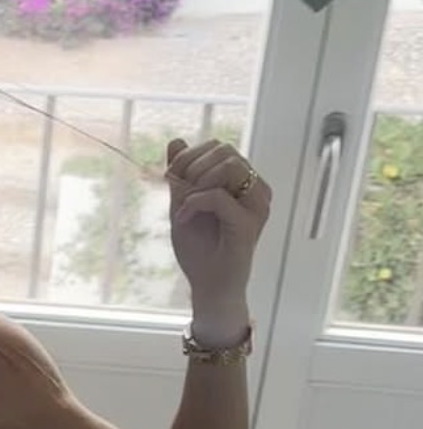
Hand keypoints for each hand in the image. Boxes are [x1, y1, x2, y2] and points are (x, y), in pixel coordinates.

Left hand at [166, 138, 270, 316]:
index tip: (170, 176)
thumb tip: (175, 141)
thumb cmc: (199, 250)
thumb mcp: (183, 203)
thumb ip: (181, 174)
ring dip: (198, 179)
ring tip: (184, 202)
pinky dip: (195, 202)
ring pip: (230, 166)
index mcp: (243, 183)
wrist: (207, 287)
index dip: (190, 155)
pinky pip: (220, 196)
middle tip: (176, 188)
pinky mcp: (248, 224)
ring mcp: (256, 206)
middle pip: (227, 151)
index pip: (220, 147)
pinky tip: (183, 217)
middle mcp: (255, 191)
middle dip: (193, 164)